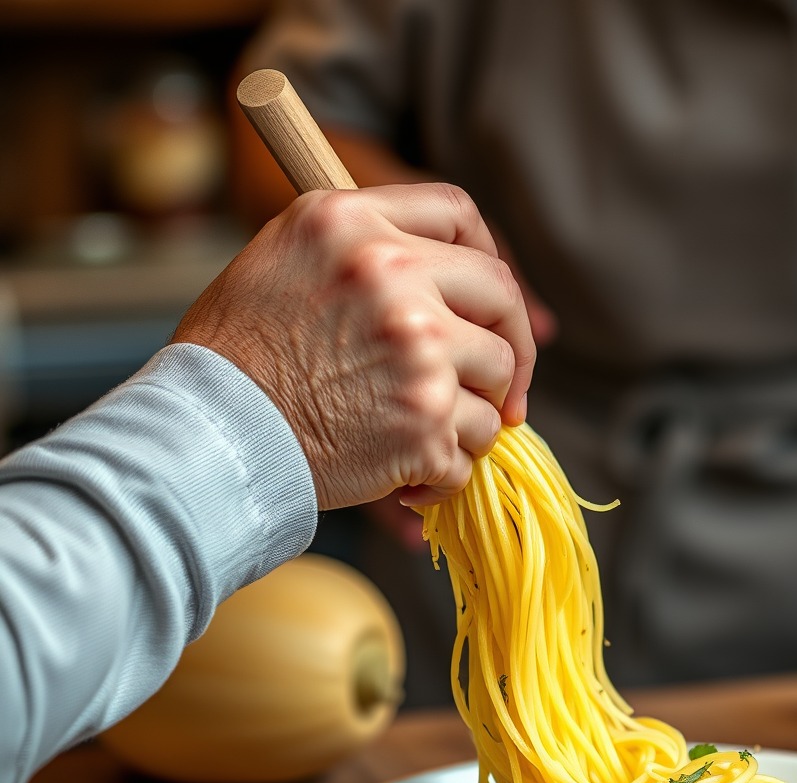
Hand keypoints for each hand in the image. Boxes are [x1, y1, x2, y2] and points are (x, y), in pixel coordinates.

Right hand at [171, 184, 535, 509]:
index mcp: (352, 224)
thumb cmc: (237, 355)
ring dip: (474, 417)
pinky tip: (408, 476)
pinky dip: (447, 471)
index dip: (488, 258)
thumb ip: (363, 247)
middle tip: (502, 387)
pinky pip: (472, 449)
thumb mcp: (285, 258)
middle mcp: (393, 275)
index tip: (489, 303)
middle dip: (511, 347)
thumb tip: (439, 271)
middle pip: (501, 297)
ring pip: (495, 382)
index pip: (459, 215)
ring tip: (427, 437)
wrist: (209, 436)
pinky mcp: (425, 422)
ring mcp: (418, 350)